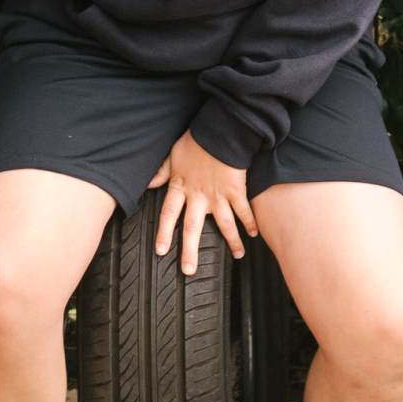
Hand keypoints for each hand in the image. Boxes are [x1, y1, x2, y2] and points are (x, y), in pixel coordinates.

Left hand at [149, 131, 256, 275]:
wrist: (220, 131)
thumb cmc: (196, 140)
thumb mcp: (173, 155)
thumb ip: (161, 171)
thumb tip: (147, 182)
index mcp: (181, 187)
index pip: (169, 214)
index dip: (164, 233)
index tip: (161, 251)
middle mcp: (199, 196)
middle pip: (192, 228)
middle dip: (190, 250)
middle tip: (189, 270)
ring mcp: (219, 195)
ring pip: (224, 224)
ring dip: (231, 241)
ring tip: (237, 255)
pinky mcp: (236, 189)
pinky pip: (244, 210)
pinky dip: (250, 222)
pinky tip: (255, 234)